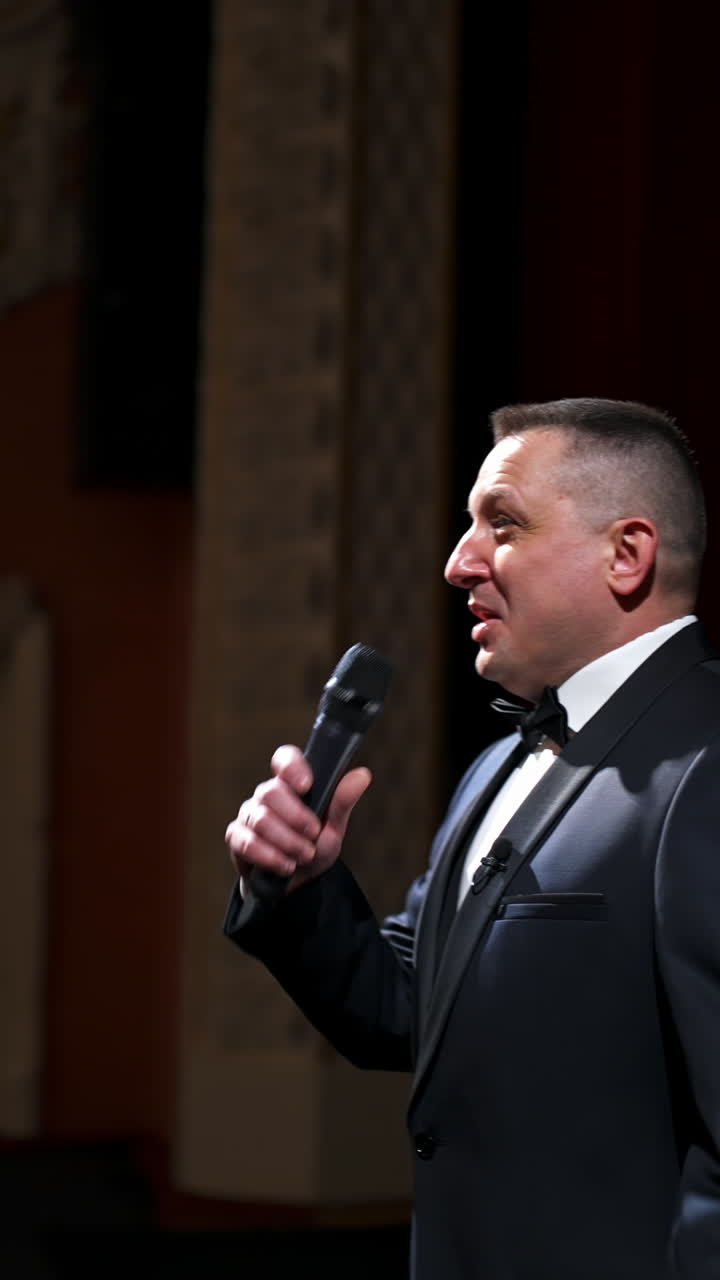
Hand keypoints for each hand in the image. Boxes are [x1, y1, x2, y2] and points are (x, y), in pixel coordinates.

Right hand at [225, 744, 371, 891]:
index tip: (307, 785)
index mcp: (291, 784)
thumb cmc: (314, 847)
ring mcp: (249, 815)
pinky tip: (285, 866)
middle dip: (296, 818)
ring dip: (287, 841)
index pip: (284, 759)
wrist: (297, 884)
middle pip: (271, 792)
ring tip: (304, 856)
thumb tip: (363, 774)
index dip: (292, 767)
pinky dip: (268, 855)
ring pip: (260, 819)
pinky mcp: (237, 838)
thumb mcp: (333, 827)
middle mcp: (267, 795)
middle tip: (313, 836)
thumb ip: (342, 802)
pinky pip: (245, 841)